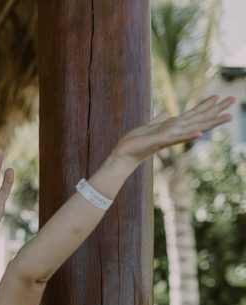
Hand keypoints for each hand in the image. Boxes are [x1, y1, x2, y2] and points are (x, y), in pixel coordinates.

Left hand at [110, 95, 234, 166]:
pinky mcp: (162, 141)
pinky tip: (200, 133)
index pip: (192, 114)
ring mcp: (171, 137)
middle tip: (233, 99)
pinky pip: (178, 138)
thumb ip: (159, 120)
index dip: (204, 105)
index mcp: (173, 126)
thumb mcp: (149, 126)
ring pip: (194, 127)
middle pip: (200, 118)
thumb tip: (166, 113)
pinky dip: (189, 135)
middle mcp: (175, 131)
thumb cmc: (136, 142)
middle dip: (216, 110)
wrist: (124, 154)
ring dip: (211, 122)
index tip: (218, 96)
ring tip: (228, 116)